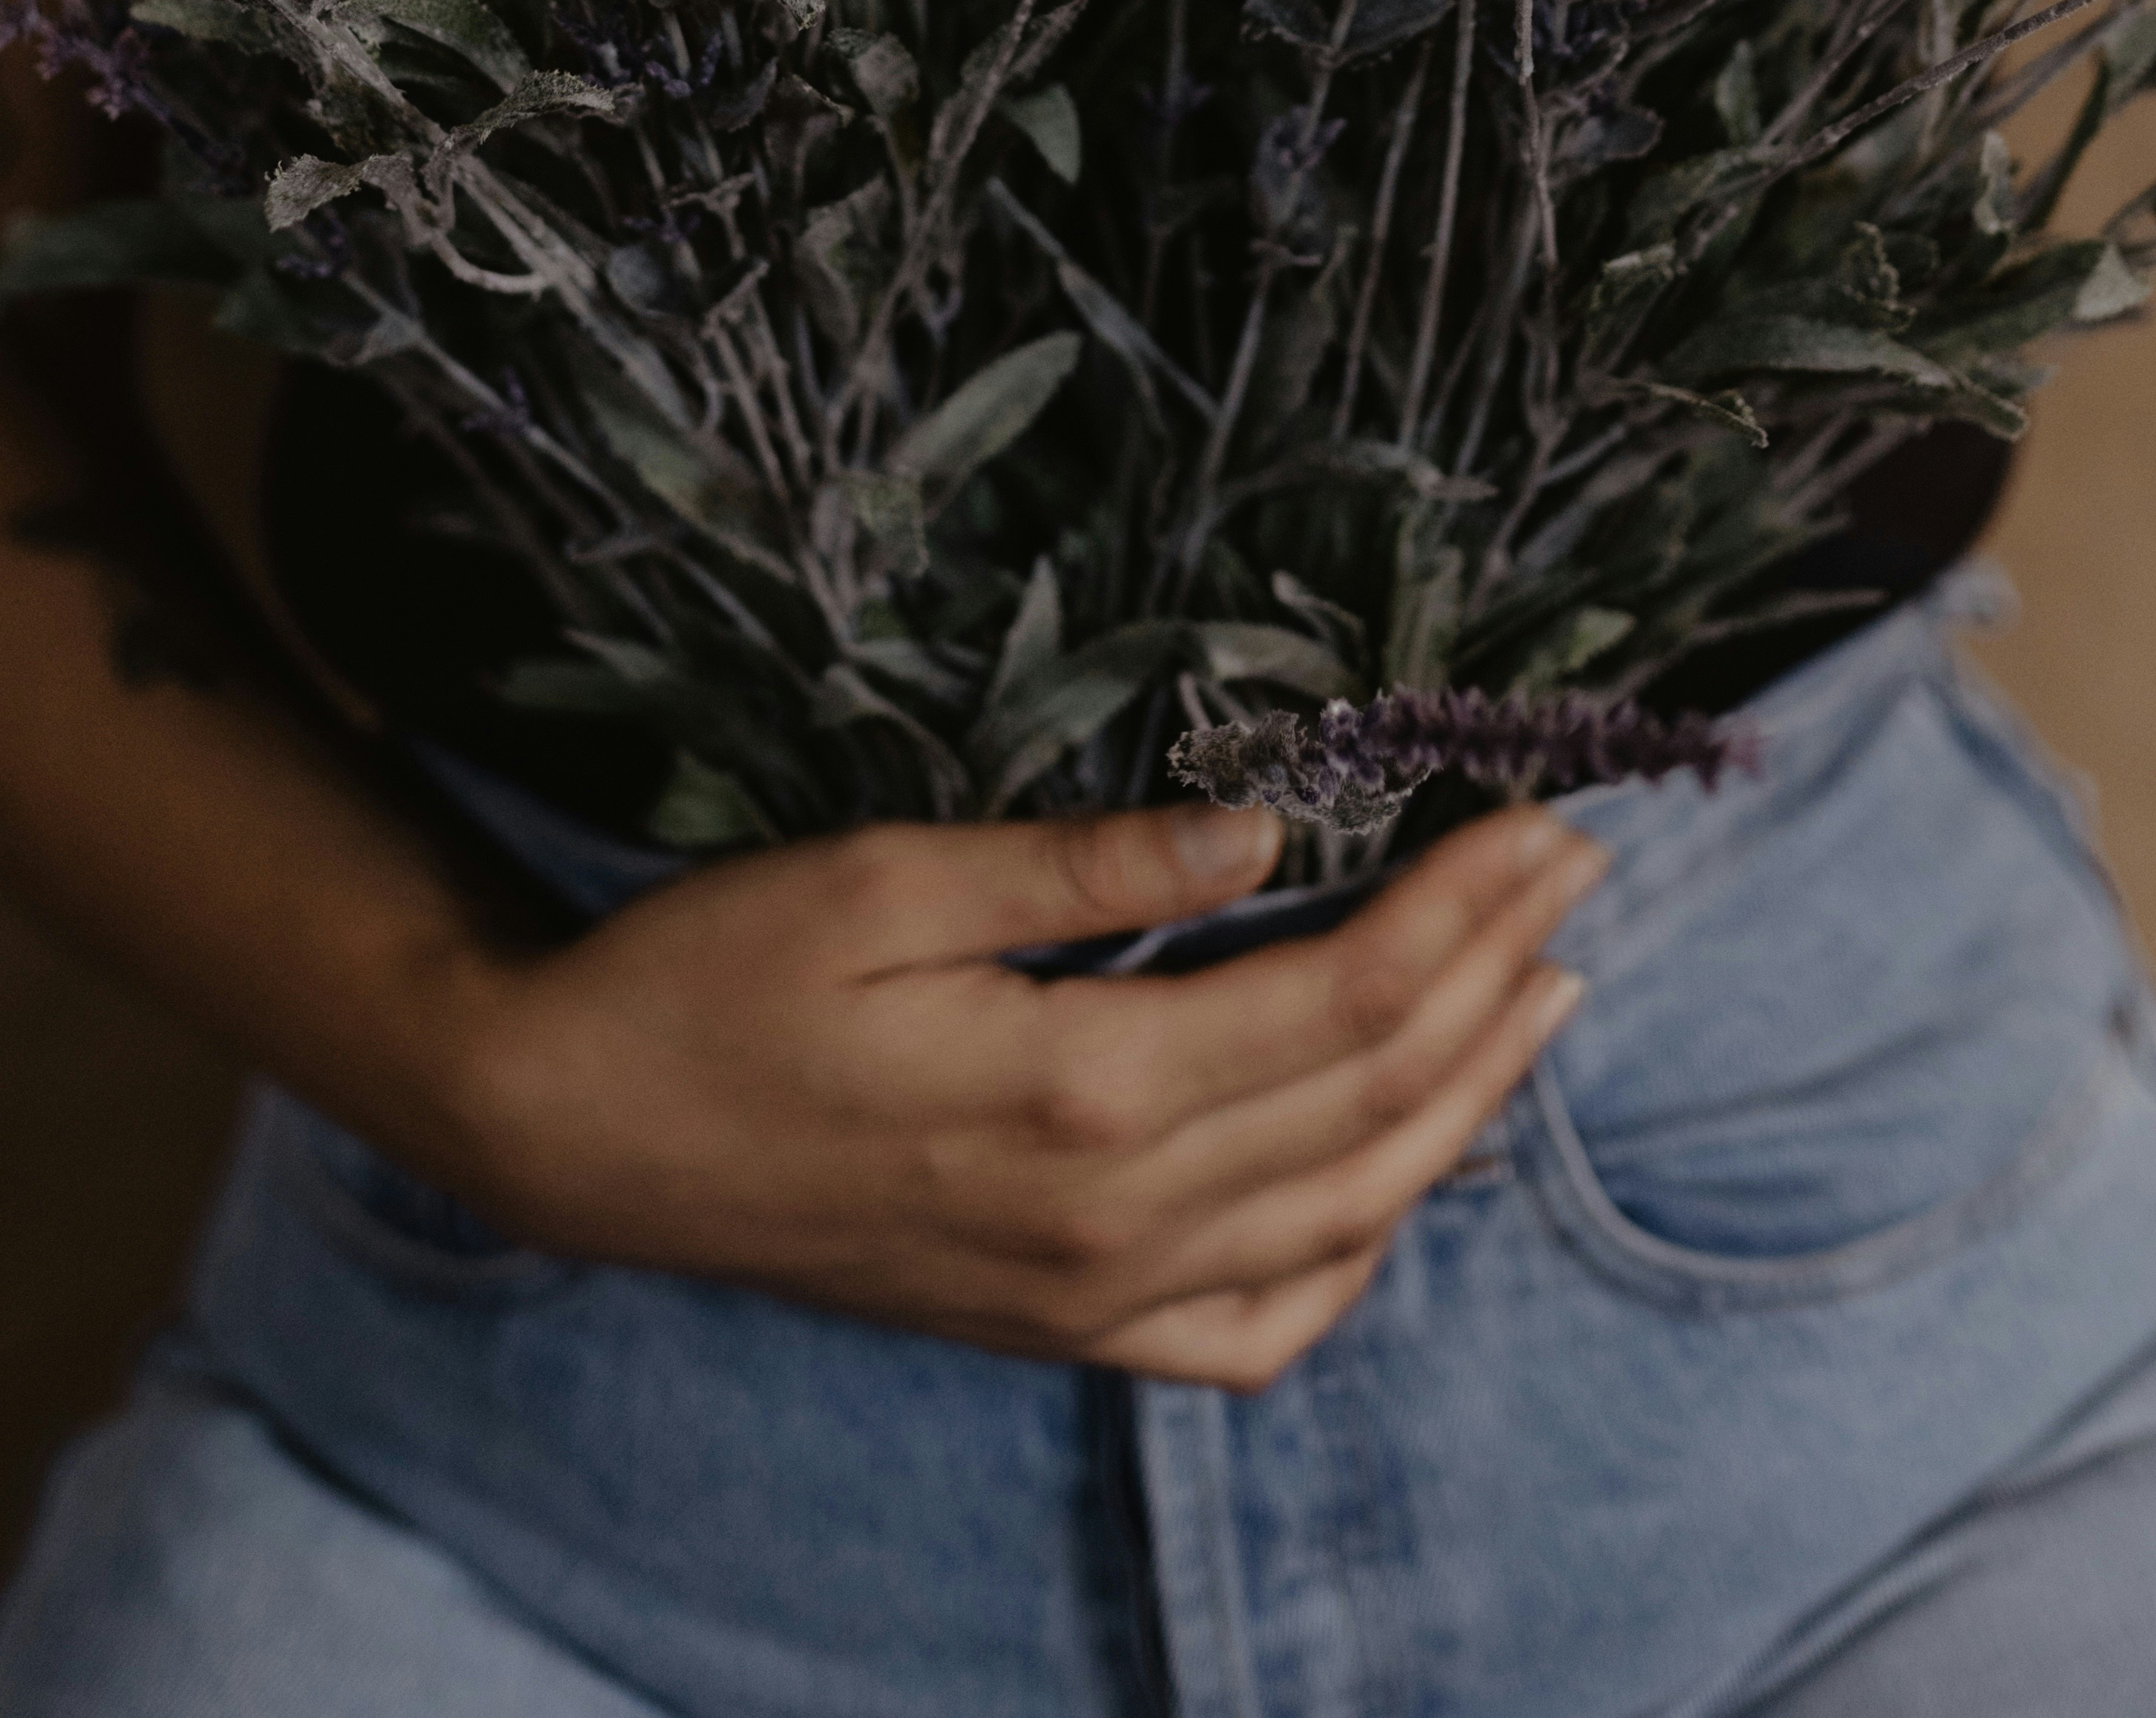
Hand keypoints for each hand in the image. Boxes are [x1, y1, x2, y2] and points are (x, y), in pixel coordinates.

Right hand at [430, 797, 1603, 1388]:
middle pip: (1371, 1102)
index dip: (1464, 910)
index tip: (1546, 823)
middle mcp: (1106, 1220)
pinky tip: (1398, 1178)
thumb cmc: (715, 976)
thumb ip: (1087, 868)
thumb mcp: (884, 877)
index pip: (1342, 998)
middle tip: (1578, 871)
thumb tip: (1267, 833)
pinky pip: (1251, 1332)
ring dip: (1463, 1107)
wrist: (577, 1131)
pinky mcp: (1052, 1328)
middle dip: (1494, 977)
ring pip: (1343, 1221)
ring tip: (1541, 999)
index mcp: (1076, 1091)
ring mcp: (1085, 1296)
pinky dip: (1354, 1256)